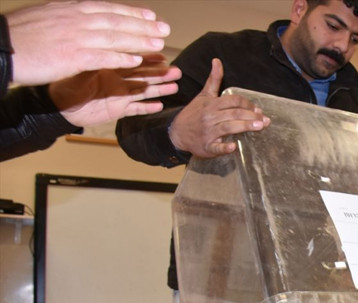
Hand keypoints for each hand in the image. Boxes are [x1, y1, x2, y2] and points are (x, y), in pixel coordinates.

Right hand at [7, 1, 170, 85]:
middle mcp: (76, 20)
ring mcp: (75, 37)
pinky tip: (136, 61)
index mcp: (70, 10)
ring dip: (138, 41)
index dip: (130, 12)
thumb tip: (80, 16)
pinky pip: (102, 57)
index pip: (107, 9)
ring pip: (114, 37)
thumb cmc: (20, 35)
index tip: (150, 15)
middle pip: (116, 21)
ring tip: (158, 45)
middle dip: (142, 25)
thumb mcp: (46, 17)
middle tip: (164, 29)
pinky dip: (120, 58)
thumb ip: (68, 18)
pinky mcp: (72, 56)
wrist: (1, 46)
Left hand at [49, 55, 180, 126]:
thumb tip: (112, 54)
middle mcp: (118, 81)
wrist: (58, 107)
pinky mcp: (118, 110)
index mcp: (111, 68)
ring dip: (160, 89)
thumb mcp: (81, 70)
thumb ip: (98, 62)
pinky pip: (136, 109)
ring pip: (144, 91)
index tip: (163, 55)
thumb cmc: (65, 86)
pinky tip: (160, 106)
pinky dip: (147, 108)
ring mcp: (119, 96)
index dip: (149, 58)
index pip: (133, 61)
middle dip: (160, 73)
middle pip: (144, 75)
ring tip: (175, 86)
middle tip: (177, 71)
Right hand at [168, 58, 269, 157]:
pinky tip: (234, 146)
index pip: (233, 100)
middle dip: (252, 115)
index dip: (247, 103)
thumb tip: (217, 61)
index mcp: (212, 104)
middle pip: (234, 113)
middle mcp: (210, 117)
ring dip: (245, 126)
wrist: (177, 132)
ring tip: (260, 127)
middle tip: (266, 120)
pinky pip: (216, 147)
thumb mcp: (204, 95)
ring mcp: (208, 132)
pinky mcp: (207, 146)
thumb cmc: (194, 113)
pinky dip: (224, 147)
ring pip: (229, 127)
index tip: (257, 109)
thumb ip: (213, 80)